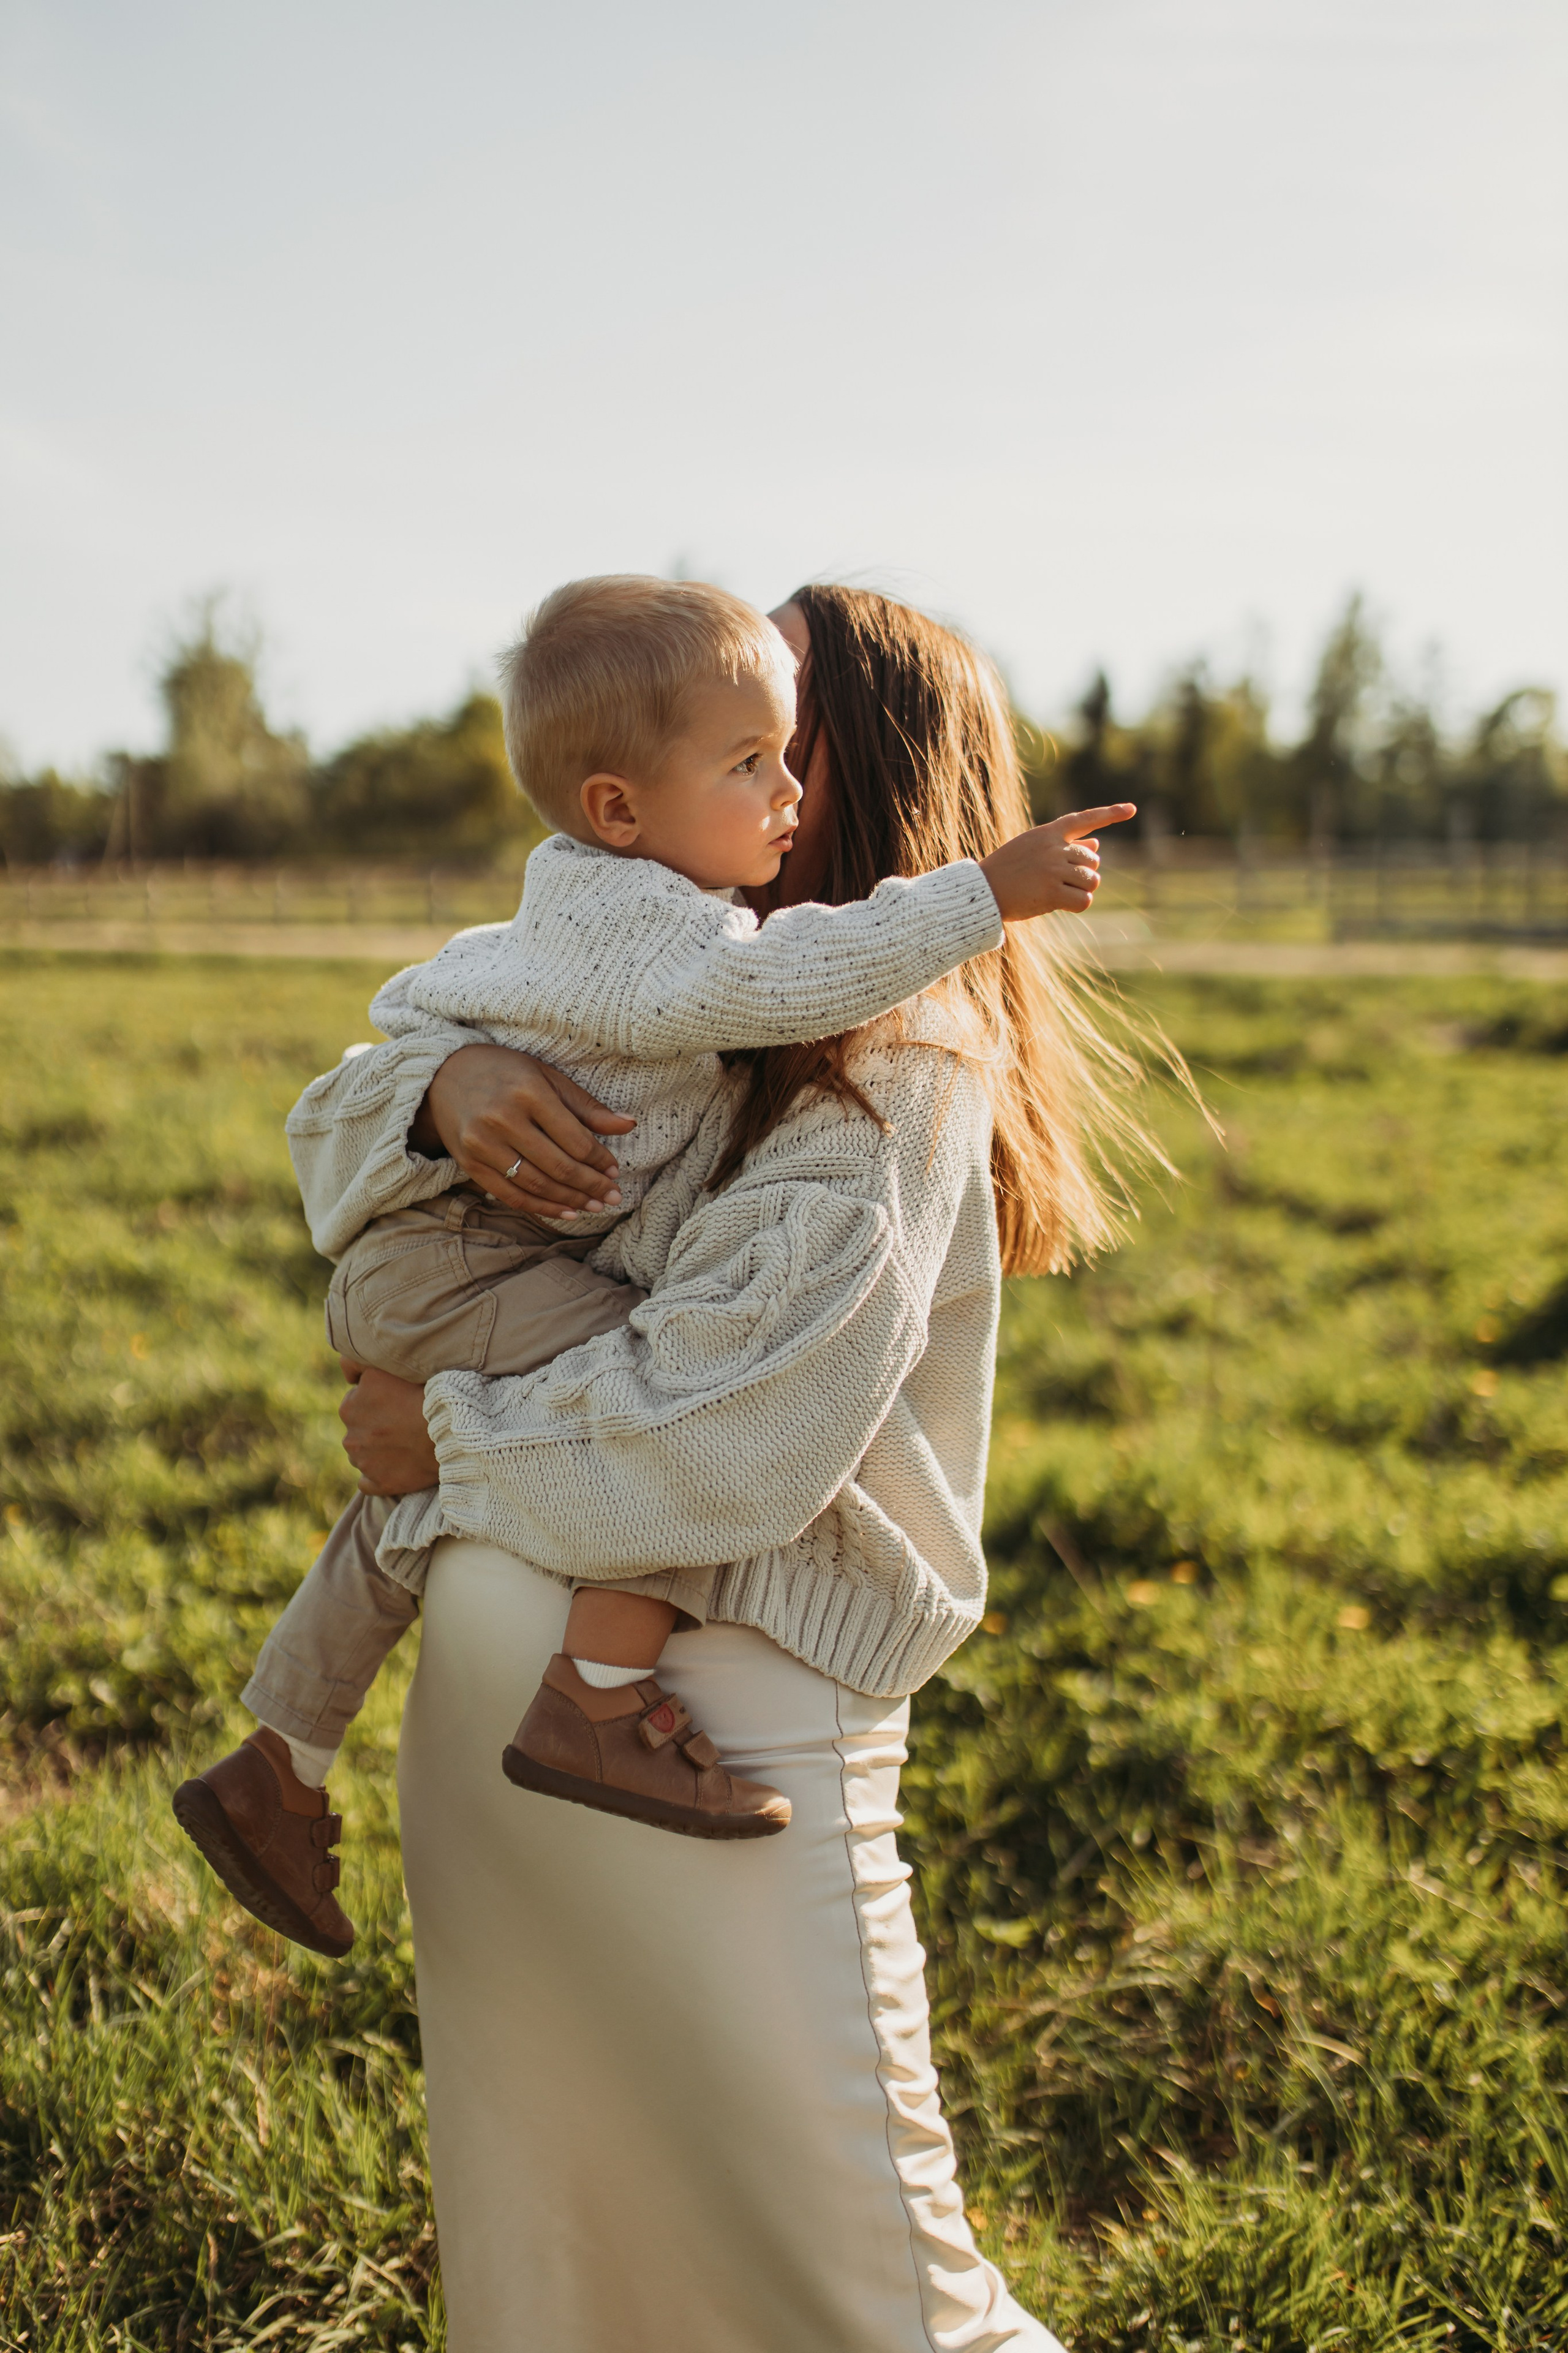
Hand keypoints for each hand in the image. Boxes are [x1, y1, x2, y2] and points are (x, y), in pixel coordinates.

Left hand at [338, 1363, 440, 1494]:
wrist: (450, 1430)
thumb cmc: (423, 1393)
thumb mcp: (385, 1366)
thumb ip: (355, 1363)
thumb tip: (346, 1376)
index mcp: (349, 1407)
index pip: (357, 1400)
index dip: (378, 1399)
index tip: (397, 1400)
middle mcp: (350, 1436)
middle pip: (360, 1429)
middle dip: (376, 1425)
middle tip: (405, 1421)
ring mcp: (363, 1463)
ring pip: (364, 1454)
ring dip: (379, 1449)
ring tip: (407, 1442)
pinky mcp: (378, 1483)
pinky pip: (369, 1481)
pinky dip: (379, 1475)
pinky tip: (397, 1466)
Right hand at [413, 1042, 636, 1219]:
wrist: (443, 1074)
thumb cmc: (505, 1072)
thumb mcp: (547, 1078)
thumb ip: (586, 1106)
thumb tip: (629, 1124)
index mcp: (528, 1093)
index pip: (575, 1139)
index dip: (600, 1160)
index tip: (615, 1170)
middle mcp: (502, 1119)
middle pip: (558, 1166)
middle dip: (591, 1186)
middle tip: (613, 1197)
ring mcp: (482, 1144)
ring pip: (536, 1184)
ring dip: (570, 1200)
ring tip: (594, 1206)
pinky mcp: (469, 1164)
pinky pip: (511, 1195)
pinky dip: (541, 1207)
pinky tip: (564, 1211)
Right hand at [978, 804, 1136, 921]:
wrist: (981, 891)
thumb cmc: (1006, 871)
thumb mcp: (1033, 849)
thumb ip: (1063, 845)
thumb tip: (1097, 845)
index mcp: (1048, 833)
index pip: (1084, 819)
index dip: (1110, 813)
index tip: (1132, 809)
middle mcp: (1054, 848)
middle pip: (1092, 861)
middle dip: (1084, 873)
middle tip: (1061, 882)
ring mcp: (1053, 869)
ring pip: (1091, 880)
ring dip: (1082, 889)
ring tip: (1060, 893)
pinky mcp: (1052, 893)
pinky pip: (1084, 900)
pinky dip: (1078, 904)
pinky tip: (1062, 904)